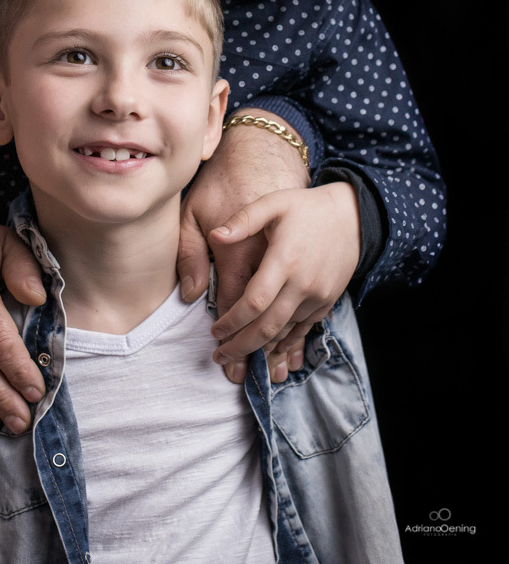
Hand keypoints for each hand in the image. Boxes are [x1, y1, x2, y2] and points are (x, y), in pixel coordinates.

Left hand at [178, 111, 312, 383]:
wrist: (351, 215)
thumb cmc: (305, 206)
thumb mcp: (273, 203)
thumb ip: (243, 220)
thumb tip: (216, 235)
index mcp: (284, 259)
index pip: (254, 301)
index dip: (232, 321)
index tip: (214, 332)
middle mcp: (303, 282)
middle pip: (268, 326)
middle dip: (242, 346)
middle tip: (219, 356)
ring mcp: (317, 295)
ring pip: (286, 333)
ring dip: (262, 351)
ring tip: (240, 362)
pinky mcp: (327, 302)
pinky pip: (304, 331)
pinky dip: (287, 346)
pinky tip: (273, 358)